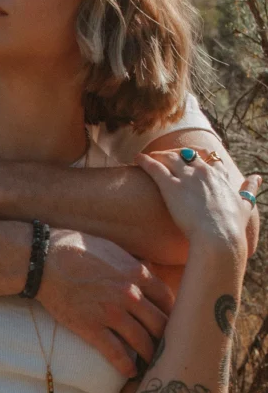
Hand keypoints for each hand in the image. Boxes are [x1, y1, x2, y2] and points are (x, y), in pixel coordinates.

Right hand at [38, 229, 174, 377]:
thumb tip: (147, 273)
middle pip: (161, 324)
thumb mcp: (113, 250)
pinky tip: (131, 372)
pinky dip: (126, 366)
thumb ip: (133, 265)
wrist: (45, 260)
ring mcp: (111, 313)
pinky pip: (115, 353)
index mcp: (138, 274)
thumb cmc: (77, 249)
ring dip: (150, 355)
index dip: (174, 314)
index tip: (173, 323)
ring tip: (153, 363)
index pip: (169, 300)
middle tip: (168, 347)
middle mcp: (130, 295)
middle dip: (166, 337)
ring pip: (142, 341)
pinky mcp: (91, 327)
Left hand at [135, 150, 260, 250]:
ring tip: (149, 156)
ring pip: (170, 157)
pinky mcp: (171, 185)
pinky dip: (145, 161)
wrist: (219, 237)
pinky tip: (137, 159)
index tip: (192, 162)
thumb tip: (257, 177)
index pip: (209, 161)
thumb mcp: (245, 206)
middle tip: (165, 157)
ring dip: (159, 155)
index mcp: (220, 177)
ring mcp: (187, 176)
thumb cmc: (232, 227)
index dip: (200, 160)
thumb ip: (249, 190)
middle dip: (177, 155)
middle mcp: (204, 172)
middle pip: (187, 156)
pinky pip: (154, 167)